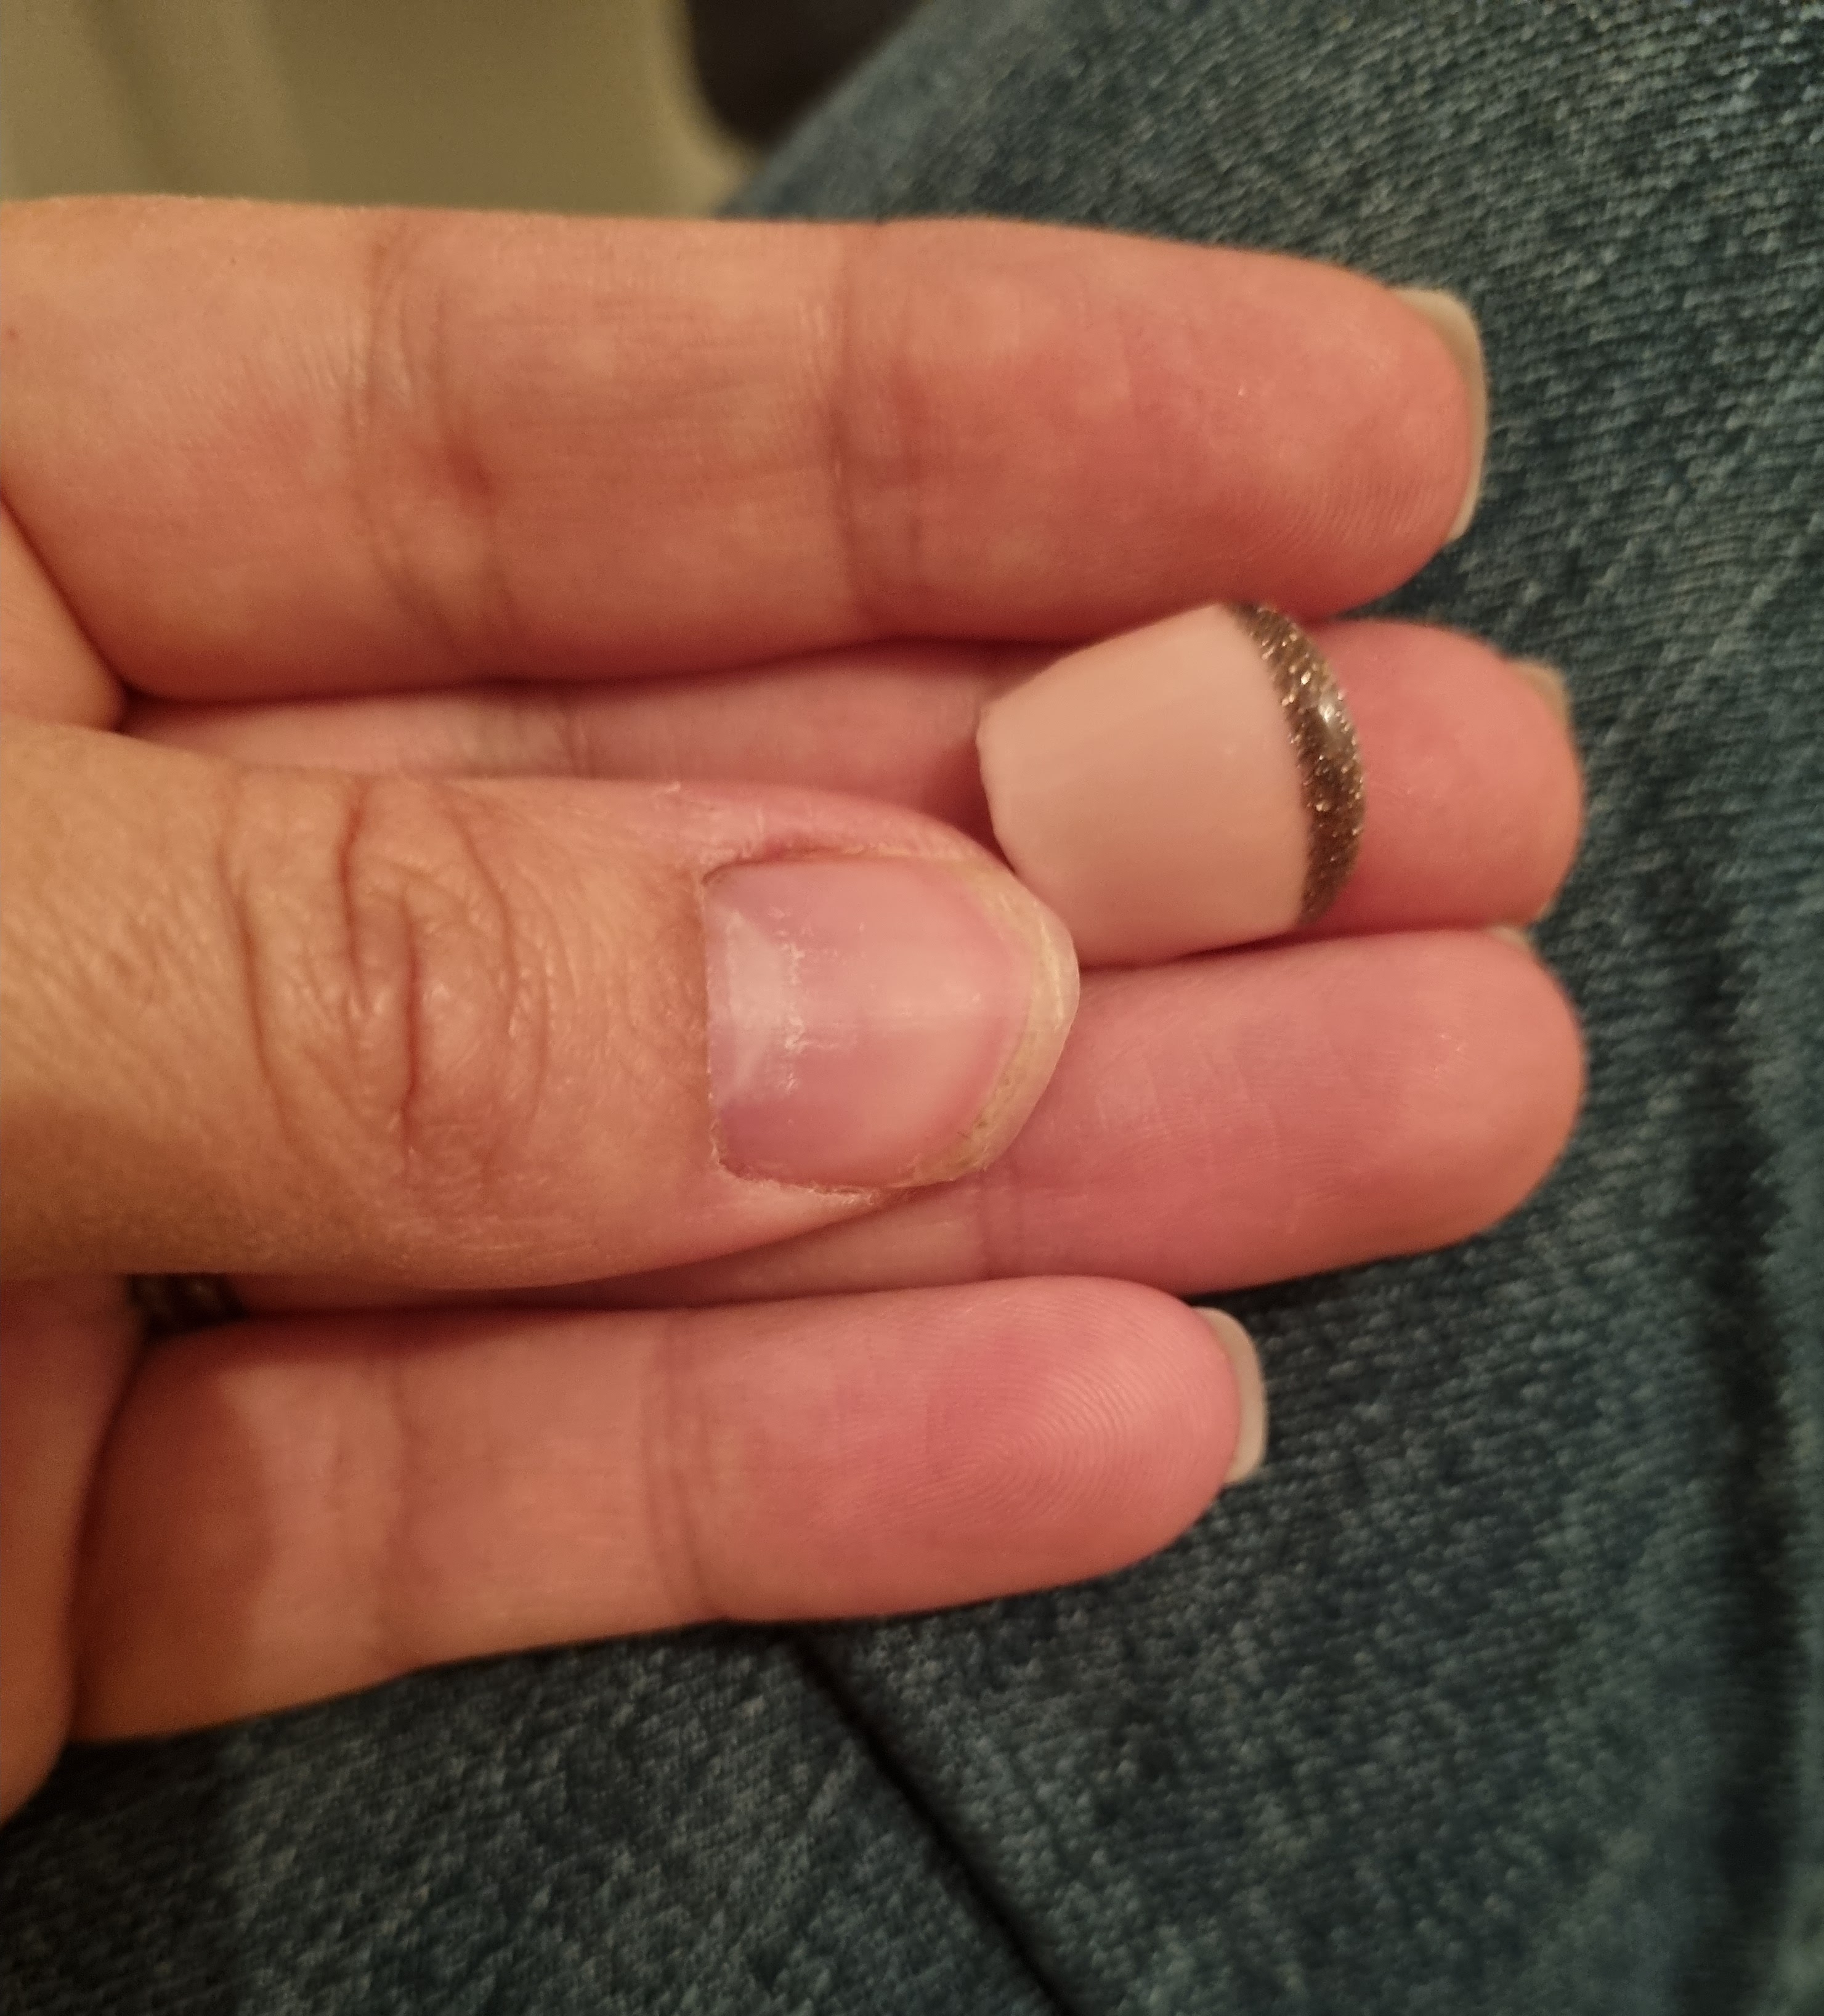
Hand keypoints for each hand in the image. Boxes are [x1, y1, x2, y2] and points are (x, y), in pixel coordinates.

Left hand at [0, 201, 1581, 1814]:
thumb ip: (342, 981)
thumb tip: (886, 1011)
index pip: (500, 423)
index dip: (946, 426)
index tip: (1346, 447)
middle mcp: (54, 867)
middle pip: (647, 812)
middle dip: (1072, 819)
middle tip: (1457, 814)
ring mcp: (93, 1223)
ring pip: (630, 1180)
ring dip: (1032, 1171)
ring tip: (1415, 1104)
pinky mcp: (87, 1558)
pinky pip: (469, 1500)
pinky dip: (779, 1480)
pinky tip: (1114, 1418)